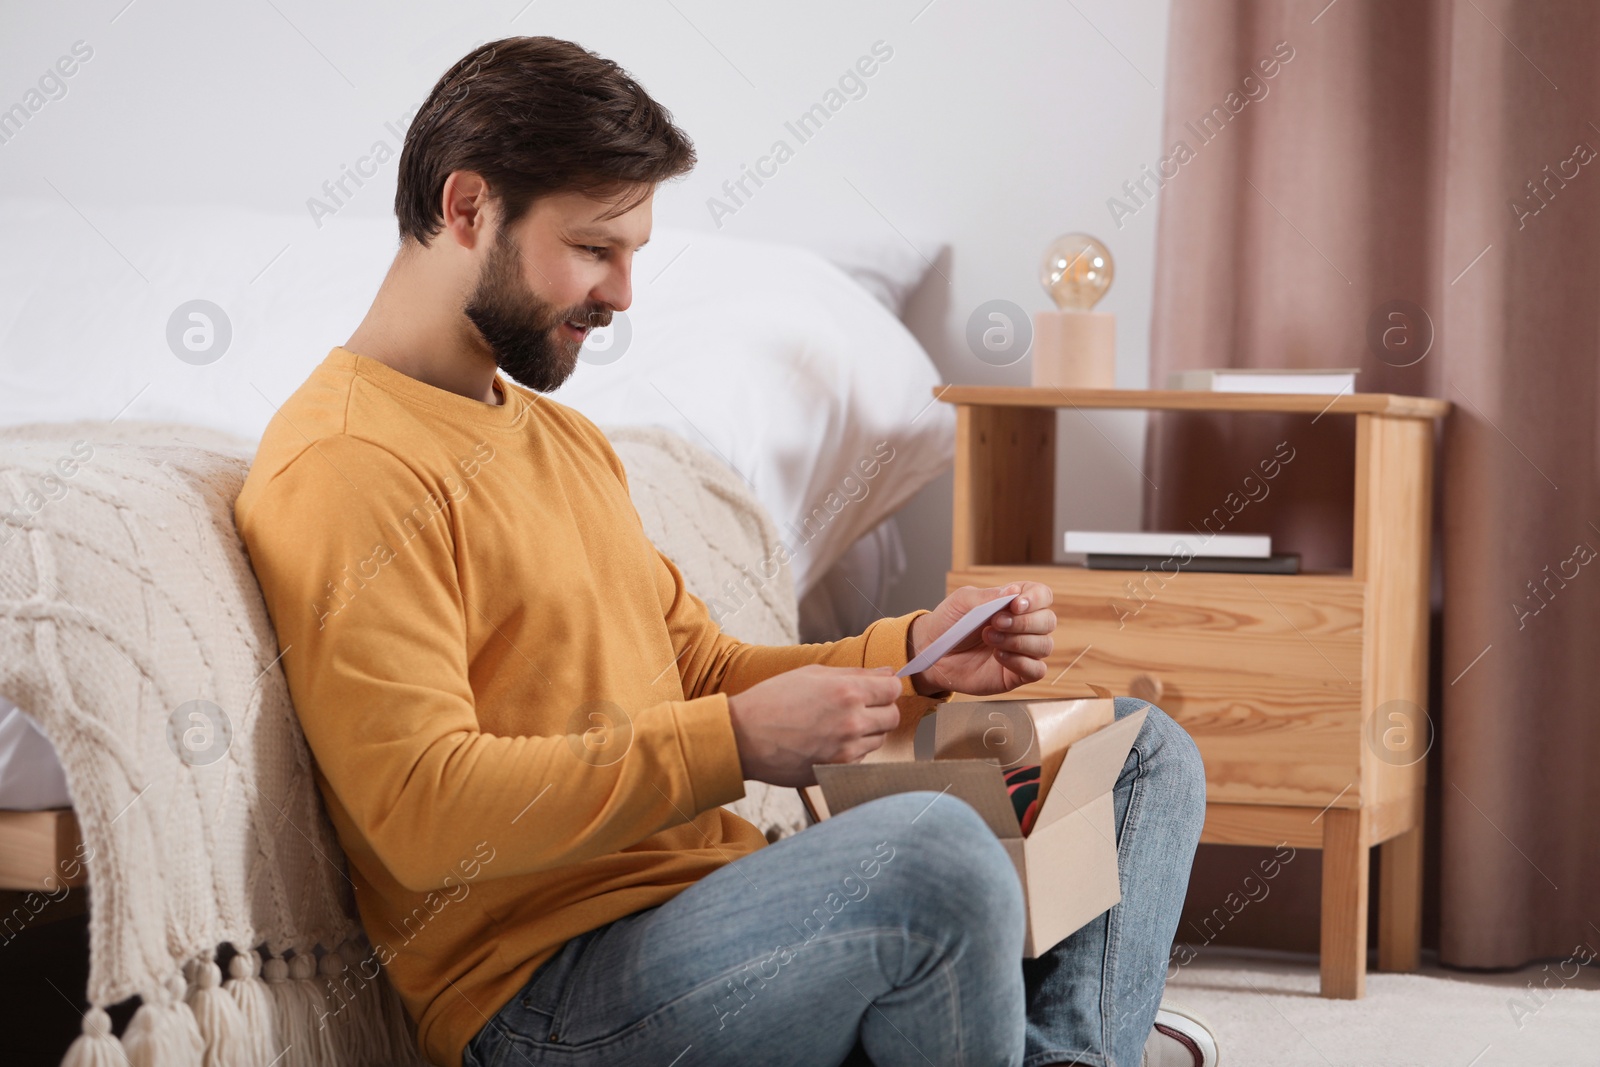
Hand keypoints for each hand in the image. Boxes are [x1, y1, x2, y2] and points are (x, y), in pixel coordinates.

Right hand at [725, 665, 905, 786]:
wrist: (742, 737)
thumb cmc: (772, 700)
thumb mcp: (812, 674)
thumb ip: (855, 673)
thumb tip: (887, 673)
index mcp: (847, 692)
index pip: (894, 688)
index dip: (886, 686)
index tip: (877, 688)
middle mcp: (852, 722)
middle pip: (892, 716)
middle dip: (881, 709)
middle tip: (860, 706)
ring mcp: (846, 751)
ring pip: (879, 739)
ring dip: (867, 731)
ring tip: (838, 724)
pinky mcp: (838, 771)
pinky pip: (861, 758)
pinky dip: (852, 749)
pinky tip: (828, 740)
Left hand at [907, 582, 1055, 696]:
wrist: (932, 651)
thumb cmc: (949, 623)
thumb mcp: (963, 601)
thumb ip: (989, 596)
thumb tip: (1015, 591)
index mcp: (1015, 603)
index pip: (1043, 595)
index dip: (1036, 599)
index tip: (1016, 604)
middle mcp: (1024, 626)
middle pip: (1048, 621)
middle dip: (1023, 622)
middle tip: (995, 622)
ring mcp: (1023, 650)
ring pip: (1044, 645)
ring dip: (1018, 641)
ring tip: (989, 638)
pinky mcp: (1017, 673)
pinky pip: (1037, 670)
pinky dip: (1021, 662)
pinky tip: (999, 656)